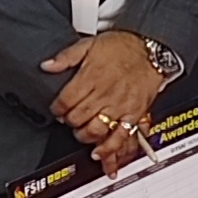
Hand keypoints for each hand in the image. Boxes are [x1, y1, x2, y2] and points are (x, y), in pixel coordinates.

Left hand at [43, 32, 165, 174]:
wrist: (151, 51)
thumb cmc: (122, 47)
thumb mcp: (89, 44)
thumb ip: (66, 57)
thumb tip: (46, 65)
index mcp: (91, 77)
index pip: (66, 100)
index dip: (57, 108)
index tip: (57, 109)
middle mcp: (104, 94)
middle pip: (78, 117)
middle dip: (69, 122)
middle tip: (68, 120)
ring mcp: (120, 106)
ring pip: (96, 129)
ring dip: (84, 135)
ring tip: (80, 133)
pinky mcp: (134, 114)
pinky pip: (121, 136)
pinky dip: (109, 148)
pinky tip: (100, 153)